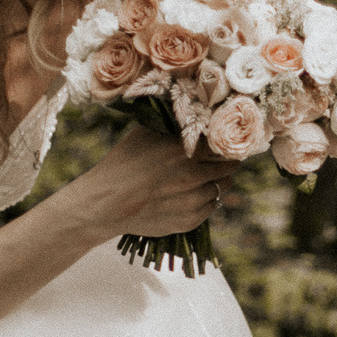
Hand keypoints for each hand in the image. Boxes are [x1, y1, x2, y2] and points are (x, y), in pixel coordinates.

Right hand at [64, 125, 235, 239]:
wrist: (106, 203)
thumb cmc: (123, 163)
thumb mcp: (146, 133)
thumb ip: (174, 127)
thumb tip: (194, 115)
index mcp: (187, 151)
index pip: (224, 145)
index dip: (225, 142)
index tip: (223, 142)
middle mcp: (195, 177)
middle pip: (230, 167)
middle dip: (226, 162)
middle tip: (221, 159)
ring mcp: (193, 201)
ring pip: (222, 188)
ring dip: (217, 181)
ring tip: (203, 177)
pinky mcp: (189, 221)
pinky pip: (211, 207)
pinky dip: (207, 199)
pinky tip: (192, 193)